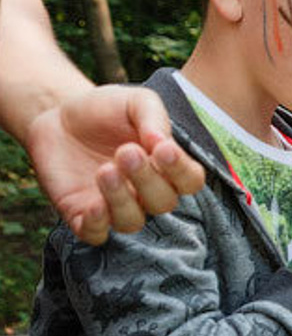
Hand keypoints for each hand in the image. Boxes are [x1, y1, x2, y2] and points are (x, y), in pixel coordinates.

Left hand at [24, 85, 206, 243]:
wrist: (58, 115)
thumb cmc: (105, 109)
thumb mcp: (135, 101)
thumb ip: (154, 117)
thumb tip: (162, 142)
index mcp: (165, 165)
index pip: (190, 181)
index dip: (181, 171)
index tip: (163, 150)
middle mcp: (146, 191)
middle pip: (163, 202)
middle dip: (147, 179)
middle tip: (126, 152)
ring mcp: (116, 205)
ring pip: (132, 221)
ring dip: (122, 199)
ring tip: (105, 170)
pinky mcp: (83, 214)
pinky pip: (97, 234)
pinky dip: (97, 224)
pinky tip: (94, 205)